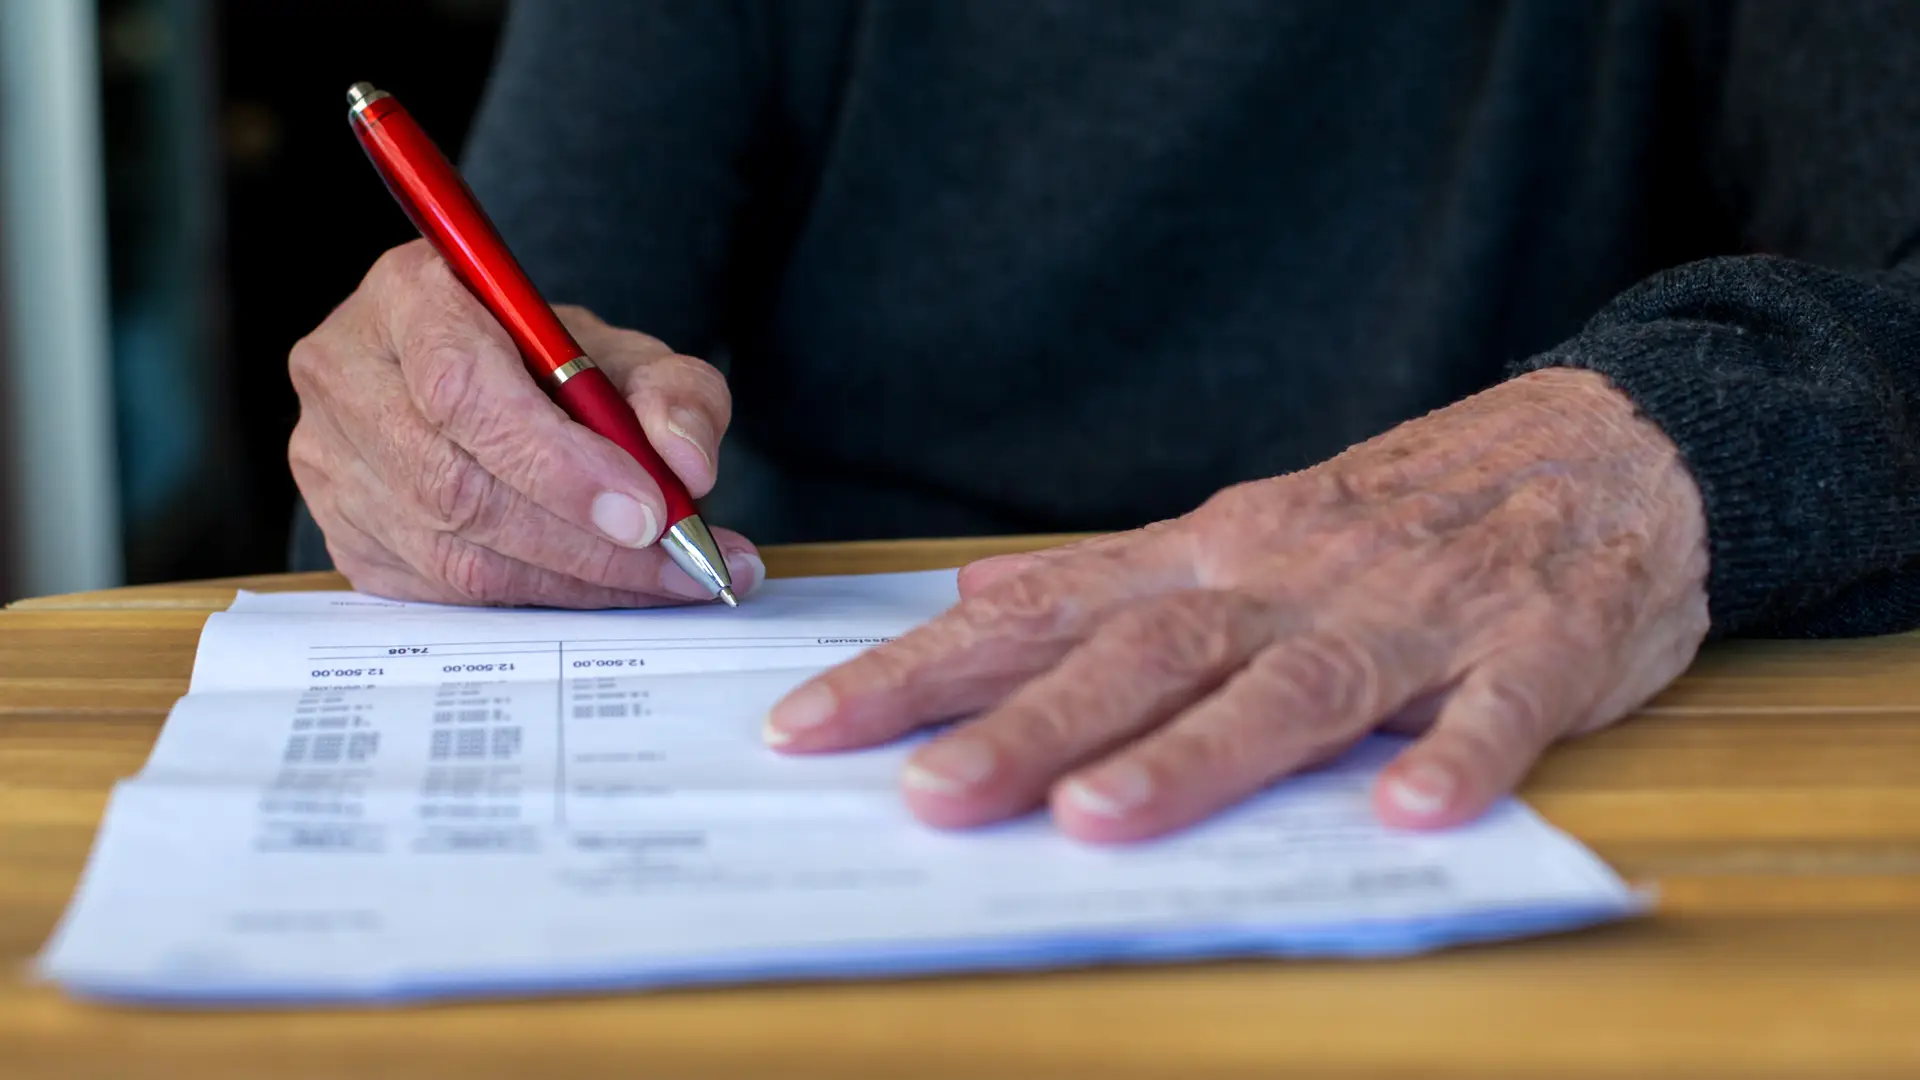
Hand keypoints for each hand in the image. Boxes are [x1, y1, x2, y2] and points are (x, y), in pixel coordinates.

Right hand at [289, 239, 761, 605]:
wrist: (488, 384)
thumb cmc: (550, 362)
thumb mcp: (626, 353)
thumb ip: (674, 392)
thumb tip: (686, 462)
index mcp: (408, 296)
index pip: (464, 390)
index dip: (558, 464)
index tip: (647, 511)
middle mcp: (347, 375)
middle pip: (455, 485)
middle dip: (584, 541)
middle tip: (682, 562)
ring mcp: (331, 462)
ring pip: (451, 552)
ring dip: (574, 580)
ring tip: (667, 581)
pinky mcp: (343, 532)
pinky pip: (443, 590)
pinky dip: (538, 598)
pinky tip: (605, 589)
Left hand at [764, 368, 1709, 841]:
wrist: (1606, 447)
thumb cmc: (1404, 508)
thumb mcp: (1242, 528)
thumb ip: (1111, 577)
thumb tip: (971, 601)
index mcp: (1216, 555)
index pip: (1045, 619)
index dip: (923, 672)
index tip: (812, 726)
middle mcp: (1293, 579)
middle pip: (1146, 658)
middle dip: (1029, 730)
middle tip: (925, 796)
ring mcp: (1414, 612)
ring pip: (1293, 684)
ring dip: (1198, 752)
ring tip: (1103, 817)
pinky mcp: (1537, 646)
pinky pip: (1499, 705)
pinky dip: (1461, 753)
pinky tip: (1411, 811)